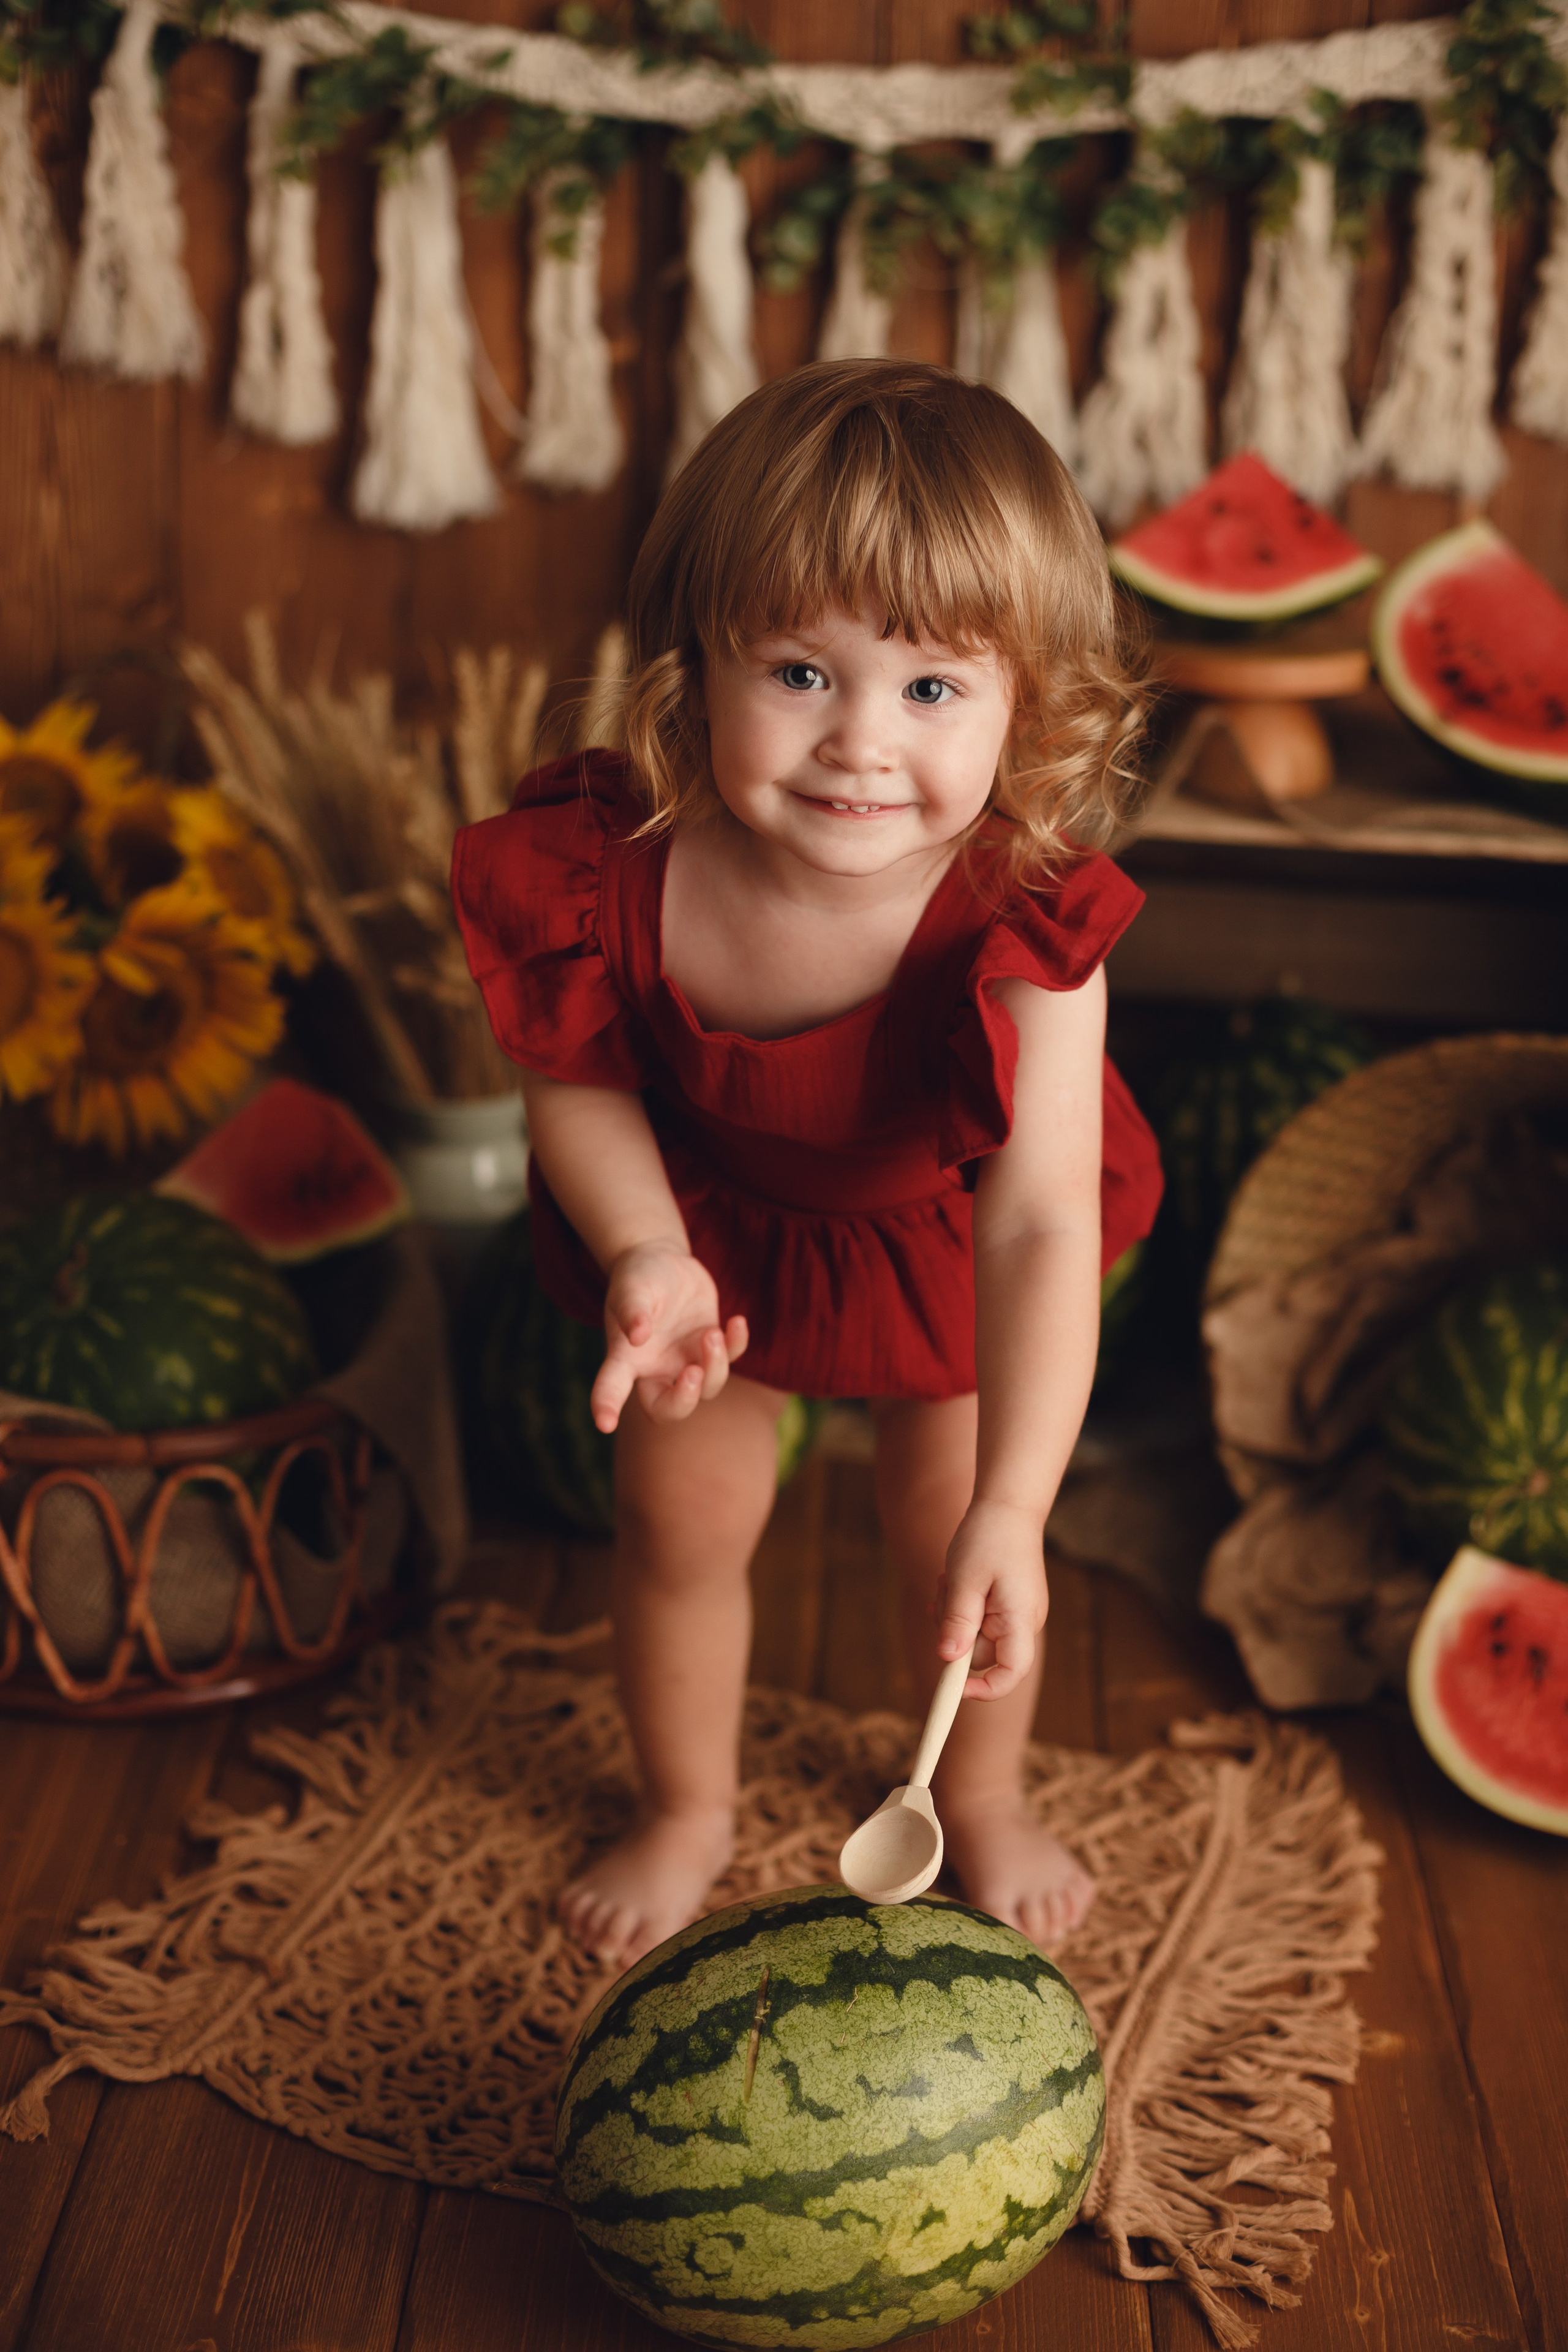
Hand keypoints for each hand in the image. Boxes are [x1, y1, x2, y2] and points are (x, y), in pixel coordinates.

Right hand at [592, 1240, 747, 1432]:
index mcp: (627, 1358)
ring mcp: (685, 1359)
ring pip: (707, 1389)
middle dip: (684, 1401)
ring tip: (712, 1334)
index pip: (611, 1388)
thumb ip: (632, 1310)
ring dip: (715, 1365)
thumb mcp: (631, 1288)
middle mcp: (656, 1368)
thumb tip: (637, 1336)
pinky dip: (738, 1345)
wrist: (662, 1261)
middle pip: (667, 1410)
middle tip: (693, 1372)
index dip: (606, 1406)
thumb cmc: (637, 1278)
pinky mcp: (709, 1345)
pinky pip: (731, 1359)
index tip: (604, 1423)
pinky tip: (737, 1321)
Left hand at [934, 1499, 1048, 1701]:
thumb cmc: (987, 1538)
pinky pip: (976, 1619)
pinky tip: (953, 1582)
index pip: (1011, 1673)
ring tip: (950, 1580)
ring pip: (973, 1634)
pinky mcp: (1006, 1605)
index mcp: (1020, 1620)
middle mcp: (1023, 1622)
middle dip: (954, 1633)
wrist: (1007, 1506)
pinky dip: (959, 1606)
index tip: (954, 1686)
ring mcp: (1015, 1614)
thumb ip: (957, 1622)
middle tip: (943, 1596)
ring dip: (953, 1614)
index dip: (984, 1688)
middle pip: (981, 1653)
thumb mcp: (965, 1580)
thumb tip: (947, 1661)